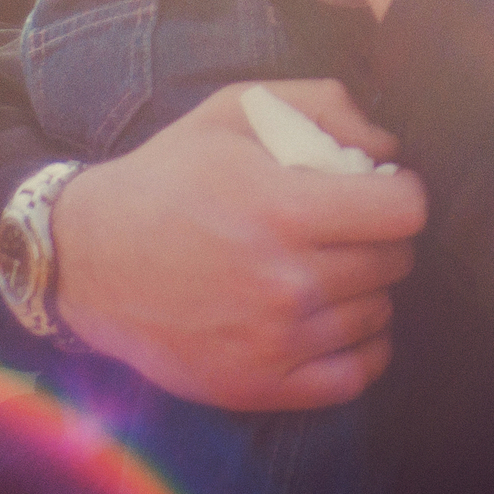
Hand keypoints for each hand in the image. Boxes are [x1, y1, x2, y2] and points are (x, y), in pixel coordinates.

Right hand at [52, 79, 427, 411]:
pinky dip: (361, 347)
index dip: (402, 191)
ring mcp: (275, 342)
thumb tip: (388, 145)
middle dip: (380, 236)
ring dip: (366, 287)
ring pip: (379, 314)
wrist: (89, 258)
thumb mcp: (235, 111)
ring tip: (326, 266)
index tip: (382, 188)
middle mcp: (286, 282)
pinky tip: (338, 319)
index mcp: (284, 209)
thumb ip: (322, 106)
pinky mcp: (259, 387)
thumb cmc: (169, 176)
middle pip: (395, 261)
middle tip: (345, 225)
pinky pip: (356, 375)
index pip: (404, 210)